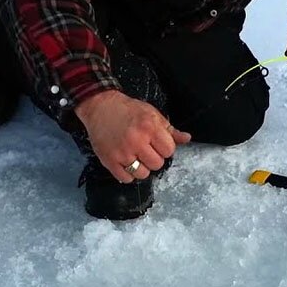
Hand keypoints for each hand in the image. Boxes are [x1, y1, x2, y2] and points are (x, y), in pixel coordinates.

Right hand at [75, 90, 191, 182]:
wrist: (100, 107)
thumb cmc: (128, 110)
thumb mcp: (152, 114)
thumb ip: (169, 130)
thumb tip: (186, 139)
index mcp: (149, 127)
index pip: (169, 151)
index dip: (165, 148)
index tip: (157, 144)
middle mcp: (136, 141)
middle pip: (157, 164)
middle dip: (153, 158)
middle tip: (145, 149)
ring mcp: (122, 152)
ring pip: (143, 174)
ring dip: (141, 168)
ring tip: (135, 156)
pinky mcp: (109, 161)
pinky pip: (126, 178)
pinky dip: (127, 174)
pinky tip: (126, 162)